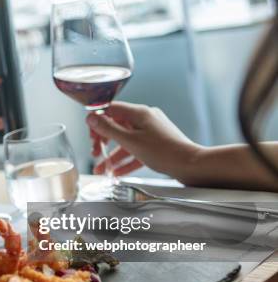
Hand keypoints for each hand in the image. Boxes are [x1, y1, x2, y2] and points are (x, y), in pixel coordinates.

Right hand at [86, 102, 201, 180]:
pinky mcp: (156, 144)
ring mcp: (151, 131)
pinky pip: (136, 149)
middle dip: (104, 141)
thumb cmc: (163, 152)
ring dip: (113, 155)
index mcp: (138, 113)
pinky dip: (126, 160)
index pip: (110, 109)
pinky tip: (117, 172)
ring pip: (126, 141)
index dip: (98, 121)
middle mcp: (145, 119)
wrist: (191, 165)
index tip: (91, 135)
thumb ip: (108, 129)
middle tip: (96, 153)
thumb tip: (91, 117)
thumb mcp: (130, 141)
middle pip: (117, 126)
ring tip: (103, 169)